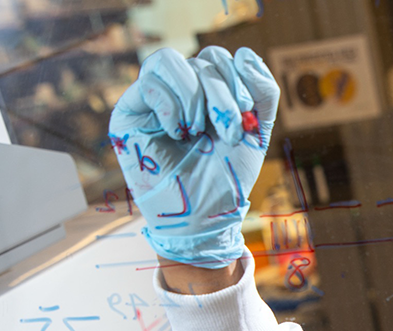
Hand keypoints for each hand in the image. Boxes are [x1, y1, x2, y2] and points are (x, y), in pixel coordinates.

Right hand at [109, 46, 279, 267]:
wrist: (205, 215)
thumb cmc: (228, 177)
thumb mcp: (257, 132)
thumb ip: (262, 91)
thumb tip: (245, 53)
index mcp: (211, 92)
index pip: (221, 58)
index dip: (239, 78)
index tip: (248, 115)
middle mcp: (182, 91)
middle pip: (204, 59)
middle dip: (224, 94)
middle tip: (229, 132)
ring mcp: (155, 99)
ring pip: (173, 61)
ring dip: (197, 97)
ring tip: (200, 132)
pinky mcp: (130, 111)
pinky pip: (150, 82)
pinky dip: (172, 107)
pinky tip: (179, 134)